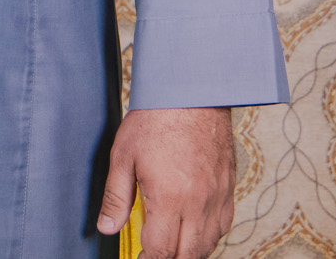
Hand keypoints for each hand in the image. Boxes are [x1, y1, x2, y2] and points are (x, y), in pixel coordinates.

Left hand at [97, 106, 234, 257]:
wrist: (192, 93)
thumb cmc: (155, 120)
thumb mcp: (123, 157)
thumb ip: (116, 197)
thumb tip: (106, 226)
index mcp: (169, 199)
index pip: (161, 251)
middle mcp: (198, 204)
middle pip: (188, 255)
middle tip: (153, 255)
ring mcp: (217, 197)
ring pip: (209, 243)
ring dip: (190, 251)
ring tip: (172, 247)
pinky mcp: (228, 188)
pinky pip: (223, 225)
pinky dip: (209, 235)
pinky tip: (194, 229)